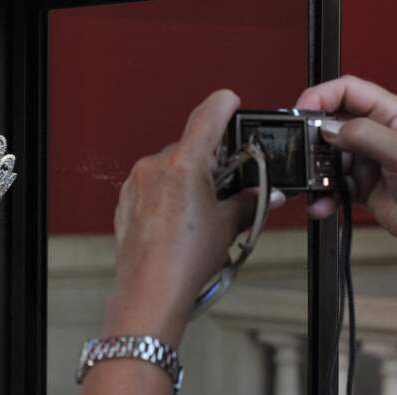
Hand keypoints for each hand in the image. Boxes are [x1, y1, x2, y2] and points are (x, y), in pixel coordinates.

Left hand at [105, 90, 283, 346]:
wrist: (149, 290)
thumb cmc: (185, 260)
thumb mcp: (228, 226)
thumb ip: (250, 201)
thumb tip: (269, 195)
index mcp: (184, 164)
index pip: (207, 116)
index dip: (224, 104)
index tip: (232, 101)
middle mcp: (155, 166)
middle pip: (191, 147)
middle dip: (211, 160)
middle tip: (229, 183)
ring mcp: (137, 182)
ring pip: (171, 167)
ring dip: (189, 178)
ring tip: (203, 211)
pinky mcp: (126, 200)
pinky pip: (153, 184)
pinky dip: (169, 192)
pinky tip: (180, 219)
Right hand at [296, 75, 396, 251]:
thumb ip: (365, 134)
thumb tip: (330, 128)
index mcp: (391, 113)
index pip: (348, 90)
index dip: (322, 96)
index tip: (302, 111)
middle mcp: (376, 131)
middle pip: (331, 122)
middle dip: (315, 138)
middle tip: (305, 151)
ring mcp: (364, 157)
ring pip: (327, 155)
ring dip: (317, 171)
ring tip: (316, 182)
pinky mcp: (356, 181)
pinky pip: (330, 182)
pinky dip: (323, 194)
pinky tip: (323, 202)